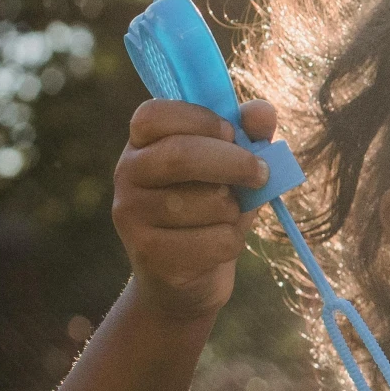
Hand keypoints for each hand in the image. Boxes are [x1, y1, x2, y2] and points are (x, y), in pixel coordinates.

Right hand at [112, 98, 279, 320]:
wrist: (185, 280)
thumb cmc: (210, 211)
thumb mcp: (232, 170)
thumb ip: (249, 135)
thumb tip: (262, 111)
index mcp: (142, 144)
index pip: (154, 115)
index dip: (199, 118)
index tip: (231, 132)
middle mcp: (127, 174)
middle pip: (180, 156)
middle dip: (234, 162)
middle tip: (261, 173)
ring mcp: (132, 215)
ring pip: (206, 201)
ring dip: (234, 210)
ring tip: (225, 218)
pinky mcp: (149, 254)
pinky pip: (214, 240)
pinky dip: (232, 242)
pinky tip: (217, 247)